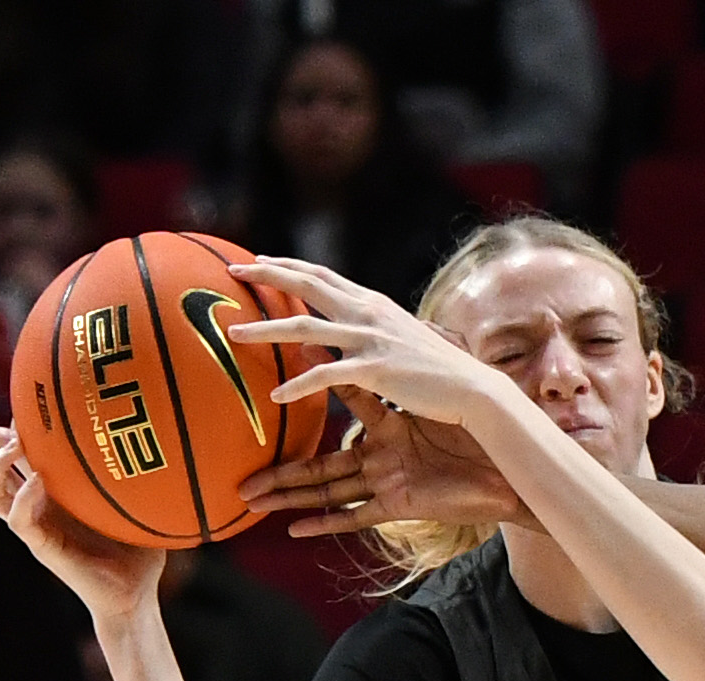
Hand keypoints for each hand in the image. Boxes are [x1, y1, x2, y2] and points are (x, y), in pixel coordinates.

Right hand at [0, 427, 165, 626]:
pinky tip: (38, 482)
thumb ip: (140, 473)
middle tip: (13, 427)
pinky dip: (21, 498)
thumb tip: (166, 436)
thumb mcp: (139, 503)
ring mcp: (37, 527)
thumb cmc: (139, 552)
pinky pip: (17, 520)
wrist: (135, 597)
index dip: (19, 430)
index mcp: (55, 494)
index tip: (36, 406)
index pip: (20, 457)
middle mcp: (38, 507)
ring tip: (13, 447)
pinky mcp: (42, 548)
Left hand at [228, 258, 517, 436]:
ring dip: (265, 330)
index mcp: (372, 304)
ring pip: (304, 327)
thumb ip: (366, 336)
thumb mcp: (399, 343)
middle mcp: (367, 313)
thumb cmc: (438, 372)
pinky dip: (298, 384)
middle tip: (231, 271)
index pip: (321, 275)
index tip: (257, 261)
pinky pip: (325, 374)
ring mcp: (370, 339)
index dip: (287, 266)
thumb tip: (328, 341)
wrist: (473, 390)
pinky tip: (276, 395)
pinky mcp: (375, 370)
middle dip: (266, 275)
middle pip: (307, 285)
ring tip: (233, 336)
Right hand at [242, 388, 527, 538]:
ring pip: (326, 493)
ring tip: (252, 499)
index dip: (309, 392)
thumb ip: (416, 370)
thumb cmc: (481, 443)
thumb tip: (412, 323)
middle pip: (317, 466)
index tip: (275, 376)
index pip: (340, 410)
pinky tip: (295, 530)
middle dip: (279, 469)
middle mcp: (379, 463)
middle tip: (243, 471)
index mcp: (387, 434)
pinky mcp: (400, 506)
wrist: (509, 476)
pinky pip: (356, 518)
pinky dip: (327, 525)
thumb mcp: (440, 404)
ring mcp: (385, 485)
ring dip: (288, 497)